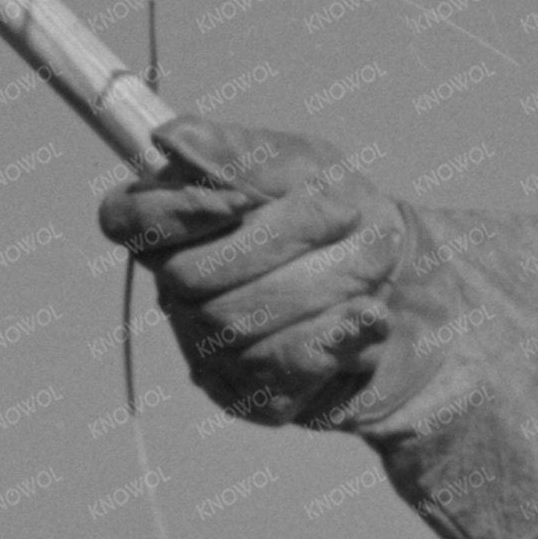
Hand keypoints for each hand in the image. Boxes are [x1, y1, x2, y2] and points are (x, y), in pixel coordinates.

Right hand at [97, 117, 537, 538]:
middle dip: (278, 244)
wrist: (410, 292)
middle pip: (189, 277)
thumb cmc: (341, 216)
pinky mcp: (256, 398)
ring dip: (321, 287)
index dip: (174, 211)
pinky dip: (334, 339)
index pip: (126, 219)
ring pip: (238, 325)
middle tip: (346, 220)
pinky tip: (370, 315)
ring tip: (372, 270)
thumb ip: (239, 152)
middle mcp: (180, 295)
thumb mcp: (304, 166)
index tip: (240, 200)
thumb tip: (170, 139)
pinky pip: (281, 372)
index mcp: (176, 228)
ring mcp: (211, 353)